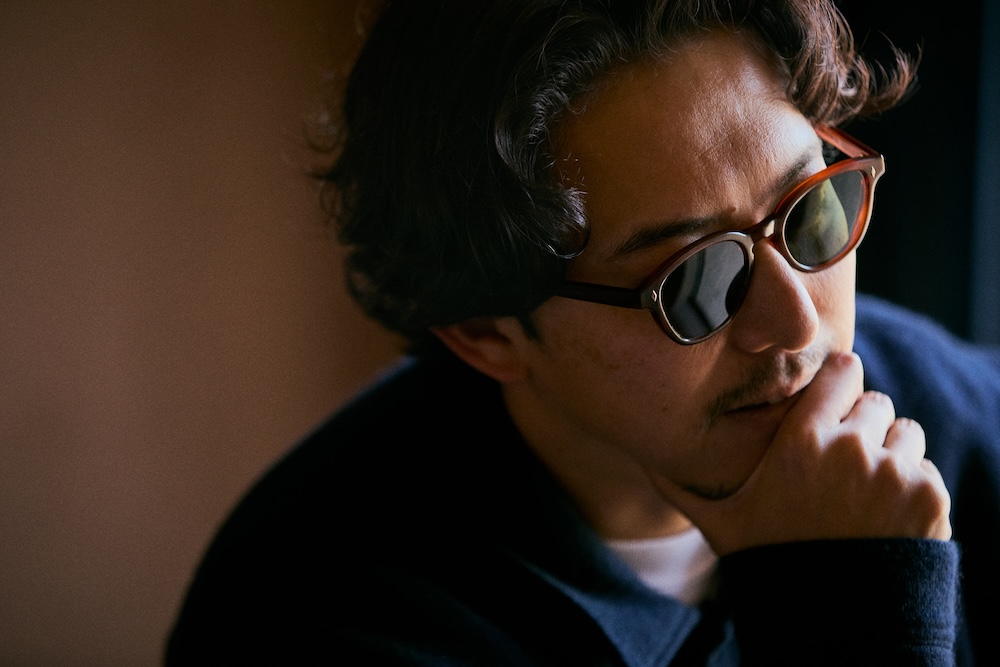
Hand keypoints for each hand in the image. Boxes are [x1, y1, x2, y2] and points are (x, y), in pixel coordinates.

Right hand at [649, 352, 951, 555]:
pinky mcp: (928, 497)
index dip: (837, 384)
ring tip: (861, 489)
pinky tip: (881, 514)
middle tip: (840, 461)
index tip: (828, 403)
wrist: (831, 621)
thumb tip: (641, 457)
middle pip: (875, 402)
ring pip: (905, 434)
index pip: (844, 371)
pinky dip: (911, 485)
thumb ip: (679, 486)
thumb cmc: (771, 563)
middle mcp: (851, 448)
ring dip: (889, 452)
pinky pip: (925, 468)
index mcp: (802, 441)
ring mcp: (895, 472)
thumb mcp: (719, 523)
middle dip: (860, 424)